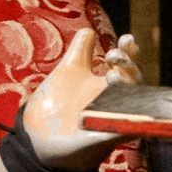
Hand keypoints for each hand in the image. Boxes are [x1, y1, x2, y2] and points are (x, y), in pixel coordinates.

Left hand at [20, 29, 140, 171]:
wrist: (37, 138)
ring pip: (132, 104)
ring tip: (114, 74)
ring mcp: (110, 120)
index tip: (126, 39)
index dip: (131, 53)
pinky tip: (120, 108)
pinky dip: (124, 121)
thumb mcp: (69, 72)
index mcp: (107, 85)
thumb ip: (81, 51)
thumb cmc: (57, 105)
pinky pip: (121, 132)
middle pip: (134, 83)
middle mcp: (114, 102)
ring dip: (128, 88)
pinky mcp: (103, 140)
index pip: (127, 66)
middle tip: (112, 56)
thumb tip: (89, 31)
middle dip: (128, 66)